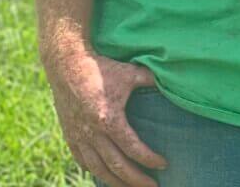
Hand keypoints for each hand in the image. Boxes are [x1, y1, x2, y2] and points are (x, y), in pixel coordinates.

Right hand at [44, 47, 167, 186]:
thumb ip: (151, 81)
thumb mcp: (130, 73)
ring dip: (117, 183)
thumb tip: (172, 83)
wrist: (67, 65)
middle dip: (137, 180)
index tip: (164, 164)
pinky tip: (107, 176)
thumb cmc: (102, 68)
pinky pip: (83, 162)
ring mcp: (79, 137)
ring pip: (99, 170)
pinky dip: (96, 172)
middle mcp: (93, 133)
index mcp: (109, 119)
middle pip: (117, 167)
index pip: (133, 149)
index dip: (150, 159)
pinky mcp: (70, 136)